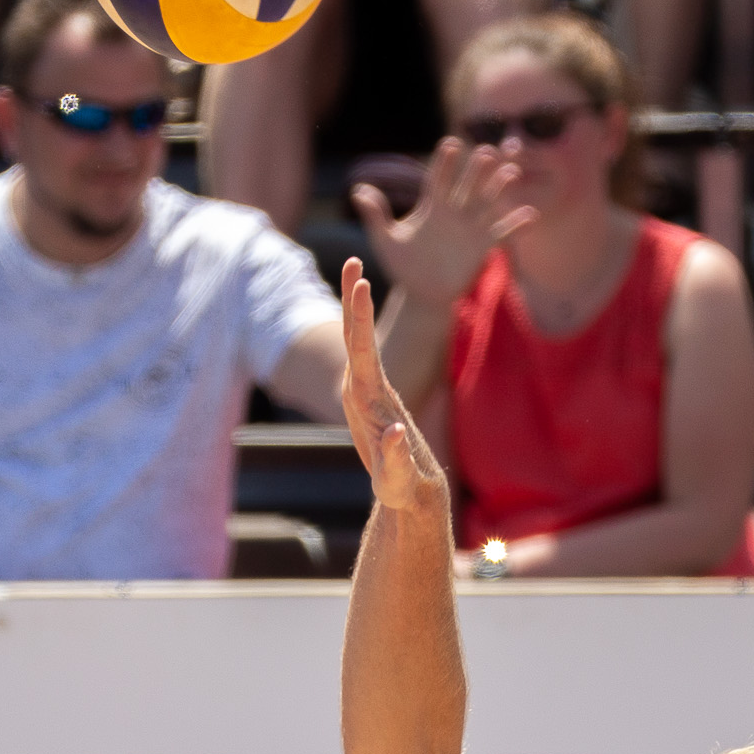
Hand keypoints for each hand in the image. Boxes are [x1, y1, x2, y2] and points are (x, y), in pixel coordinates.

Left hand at [340, 258, 447, 511]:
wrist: (401, 492)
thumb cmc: (400, 487)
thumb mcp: (396, 479)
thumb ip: (394, 457)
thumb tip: (396, 431)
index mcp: (366, 401)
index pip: (361, 352)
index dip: (361, 317)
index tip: (362, 284)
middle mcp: (361, 390)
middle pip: (354, 338)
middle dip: (352, 300)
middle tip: (353, 262)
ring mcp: (364, 390)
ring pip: (358, 340)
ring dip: (355, 305)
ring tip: (354, 269)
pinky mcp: (372, 392)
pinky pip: (366, 351)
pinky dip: (362, 322)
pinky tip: (360, 296)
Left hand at [352, 137, 537, 309]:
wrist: (421, 295)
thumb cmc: (403, 267)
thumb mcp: (385, 241)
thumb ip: (376, 216)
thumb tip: (358, 190)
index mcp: (432, 207)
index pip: (438, 179)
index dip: (444, 163)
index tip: (450, 144)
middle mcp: (454, 213)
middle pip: (468, 185)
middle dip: (477, 169)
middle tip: (487, 150)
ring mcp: (471, 229)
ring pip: (488, 203)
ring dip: (499, 188)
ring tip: (511, 172)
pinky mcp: (482, 248)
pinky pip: (501, 233)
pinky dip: (515, 225)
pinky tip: (529, 215)